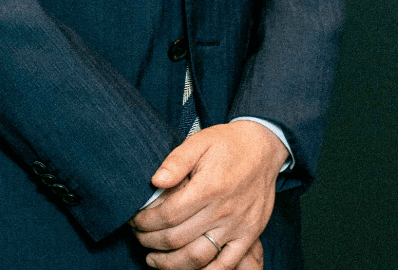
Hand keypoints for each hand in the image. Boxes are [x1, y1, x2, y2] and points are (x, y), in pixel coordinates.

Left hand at [129, 121, 287, 268]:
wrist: (263, 147)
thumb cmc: (228, 144)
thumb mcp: (199, 141)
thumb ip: (176, 161)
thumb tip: (155, 181)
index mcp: (208, 187)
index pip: (168, 215)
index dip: (146, 222)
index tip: (134, 221)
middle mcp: (223, 211)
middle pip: (178, 239)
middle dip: (151, 242)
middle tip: (138, 238)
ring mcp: (237, 226)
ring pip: (198, 258)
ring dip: (171, 264)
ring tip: (153, 260)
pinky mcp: (249, 235)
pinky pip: (226, 264)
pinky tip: (188, 269)